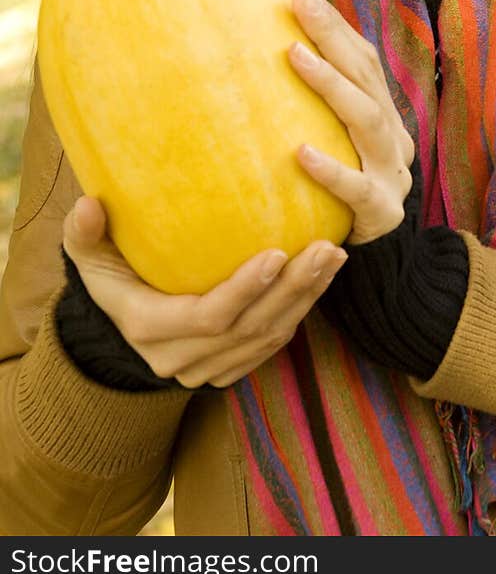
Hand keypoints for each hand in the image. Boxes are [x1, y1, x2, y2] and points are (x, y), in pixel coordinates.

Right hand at [61, 195, 346, 387]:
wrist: (115, 331)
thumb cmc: (106, 277)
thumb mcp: (88, 257)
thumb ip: (83, 234)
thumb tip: (88, 204)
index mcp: (150, 328)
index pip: (209, 315)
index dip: (245, 288)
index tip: (277, 251)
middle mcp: (181, 358)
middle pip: (249, 328)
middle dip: (293, 289)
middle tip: (326, 248)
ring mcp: (207, 369)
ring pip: (268, 338)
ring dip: (306, 298)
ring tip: (334, 255)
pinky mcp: (228, 368)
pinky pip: (271, 345)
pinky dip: (299, 313)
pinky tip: (322, 278)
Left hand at [288, 0, 414, 244]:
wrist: (379, 265)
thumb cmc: (336, 197)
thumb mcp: (329, 145)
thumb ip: (308, 109)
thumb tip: (257, 58)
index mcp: (383, 117)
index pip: (365, 62)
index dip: (336, 27)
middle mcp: (393, 138)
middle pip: (367, 79)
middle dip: (334, 38)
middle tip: (301, 3)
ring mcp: (392, 175)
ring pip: (368, 122)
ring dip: (332, 86)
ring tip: (295, 57)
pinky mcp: (381, 214)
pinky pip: (356, 190)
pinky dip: (331, 170)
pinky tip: (300, 153)